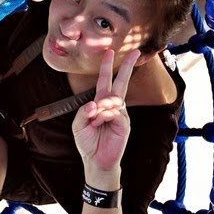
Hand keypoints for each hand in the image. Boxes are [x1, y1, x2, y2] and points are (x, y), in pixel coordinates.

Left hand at [72, 49, 139, 176]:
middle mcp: (113, 106)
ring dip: (100, 108)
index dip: (107, 67)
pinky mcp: (124, 125)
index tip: (110, 52)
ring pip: (112, 100)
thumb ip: (83, 112)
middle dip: (127, 66)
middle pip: (121, 82)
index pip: (105, 81)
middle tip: (135, 52)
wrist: (95, 161)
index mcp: (101, 103)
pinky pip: (115, 113)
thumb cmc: (88, 142)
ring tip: (94, 121)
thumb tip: (94, 103)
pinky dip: (104, 116)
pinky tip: (100, 123)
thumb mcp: (78, 126)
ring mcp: (120, 115)